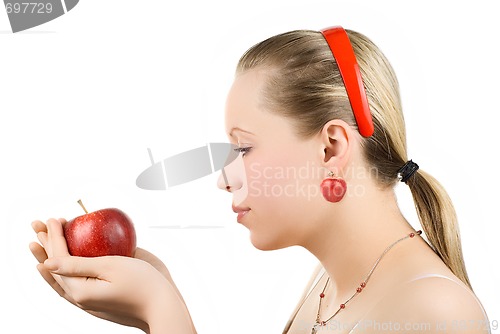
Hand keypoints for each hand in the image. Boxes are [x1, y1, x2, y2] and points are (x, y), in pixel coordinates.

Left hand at [30, 219, 195, 332]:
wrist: (162, 307)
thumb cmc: (142, 284)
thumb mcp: (110, 268)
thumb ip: (78, 264)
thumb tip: (48, 262)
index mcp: (80, 290)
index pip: (59, 258)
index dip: (54, 236)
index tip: (53, 218)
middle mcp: (80, 298)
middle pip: (55, 267)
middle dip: (46, 244)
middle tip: (37, 225)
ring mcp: (88, 301)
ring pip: (60, 278)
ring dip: (50, 258)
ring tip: (39, 246)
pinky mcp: (97, 301)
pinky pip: (72, 285)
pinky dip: (63, 272)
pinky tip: (64, 265)